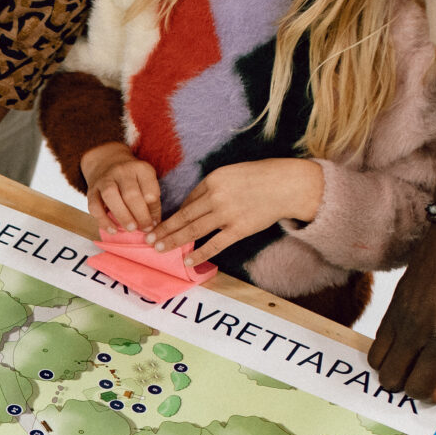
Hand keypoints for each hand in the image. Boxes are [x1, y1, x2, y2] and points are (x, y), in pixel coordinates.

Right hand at [81, 143, 160, 231]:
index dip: (154, 211)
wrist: (106, 162)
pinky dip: (103, 221)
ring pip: (111, 196)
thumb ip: (151, 202)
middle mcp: (122, 171)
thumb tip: (153, 225)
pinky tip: (113, 230)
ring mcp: (105, 179)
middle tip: (145, 229)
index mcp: (140, 169)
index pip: (150, 191)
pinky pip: (94, 206)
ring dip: (123, 216)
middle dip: (140, 215)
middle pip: (131, 194)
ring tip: (131, 229)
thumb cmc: (132, 179)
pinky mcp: (91, 190)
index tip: (154, 224)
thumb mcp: (146, 182)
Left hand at [149, 159, 324, 263]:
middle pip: (183, 216)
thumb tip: (194, 205)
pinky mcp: (239, 229)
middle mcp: (216, 196)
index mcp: (213, 180)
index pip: (188, 200)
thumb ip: (213, 188)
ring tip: (159, 249)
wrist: (287, 185)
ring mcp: (227, 214)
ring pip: (193, 230)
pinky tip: (187, 261)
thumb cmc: (260, 178)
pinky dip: (199, 253)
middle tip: (148, 239)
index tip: (162, 224)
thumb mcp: (232, 174)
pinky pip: (214, 244)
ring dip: (174, 241)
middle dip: (164, 229)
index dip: (174, 214)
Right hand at [366, 222, 435, 401]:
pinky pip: (379, 338)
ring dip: (396, 369)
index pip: (420, 387)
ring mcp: (399, 315)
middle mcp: (416, 329)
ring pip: (377, 362)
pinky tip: (416, 339)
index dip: (434, 396)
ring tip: (421, 360)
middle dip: (411, 388)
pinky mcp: (393, 302)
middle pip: (391, 380)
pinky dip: (391, 350)